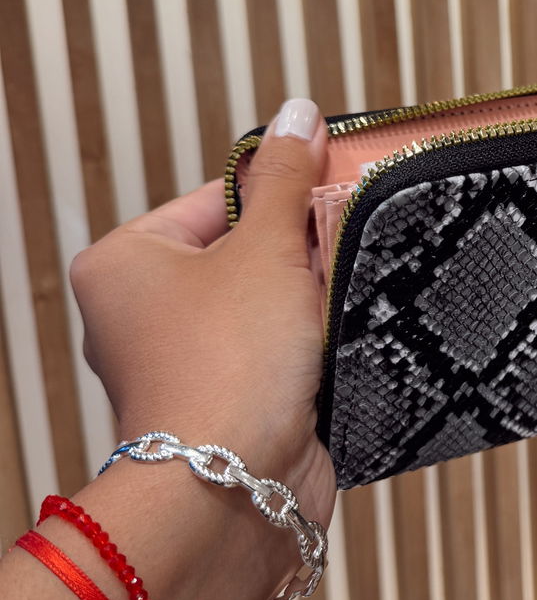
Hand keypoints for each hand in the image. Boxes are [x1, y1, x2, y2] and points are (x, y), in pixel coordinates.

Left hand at [68, 98, 335, 526]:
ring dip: (315, 294)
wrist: (238, 485)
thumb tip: (299, 114)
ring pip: (272, 300)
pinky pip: (284, 346)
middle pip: (247, 248)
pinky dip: (316, 337)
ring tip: (347, 290)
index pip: (217, 197)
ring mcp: (191, 358)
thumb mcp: (265, 247)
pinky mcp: (233, 396)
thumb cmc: (227, 363)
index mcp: (128, 262)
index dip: (281, 190)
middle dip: (304, 245)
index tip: (334, 184)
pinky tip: (345, 333)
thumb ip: (286, 177)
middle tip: (346, 239)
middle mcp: (147, 312)